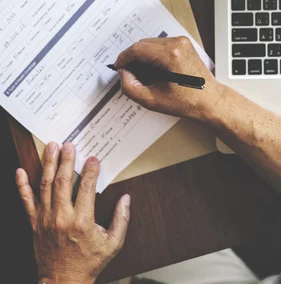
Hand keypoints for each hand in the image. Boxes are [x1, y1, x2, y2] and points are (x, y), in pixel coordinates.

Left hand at [16, 142, 130, 283]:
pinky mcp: (34, 224)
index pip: (87, 188)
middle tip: (69, 144)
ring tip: (51, 147)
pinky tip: (20, 171)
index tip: (94, 158)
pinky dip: (21, 186)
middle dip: (67, 160)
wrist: (63, 282)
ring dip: (48, 164)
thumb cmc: (89, 262)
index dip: (91, 170)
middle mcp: (62, 218)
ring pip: (45, 186)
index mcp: (82, 222)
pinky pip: (26, 201)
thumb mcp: (113, 244)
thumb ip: (121, 219)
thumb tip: (127, 198)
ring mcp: (46, 219)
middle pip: (63, 182)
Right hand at [115, 36, 224, 120]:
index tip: (118, 68)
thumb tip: (122, 73)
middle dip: (133, 58)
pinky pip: (160, 45)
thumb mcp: (153, 100)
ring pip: (150, 43)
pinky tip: (154, 70)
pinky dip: (152, 55)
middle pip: (143, 44)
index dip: (124, 58)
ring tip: (143, 74)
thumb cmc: (186, 102)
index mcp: (170, 55)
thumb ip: (131, 88)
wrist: (209, 100)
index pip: (137, 49)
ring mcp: (182, 42)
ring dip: (142, 56)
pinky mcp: (184, 44)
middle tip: (129, 74)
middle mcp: (177, 43)